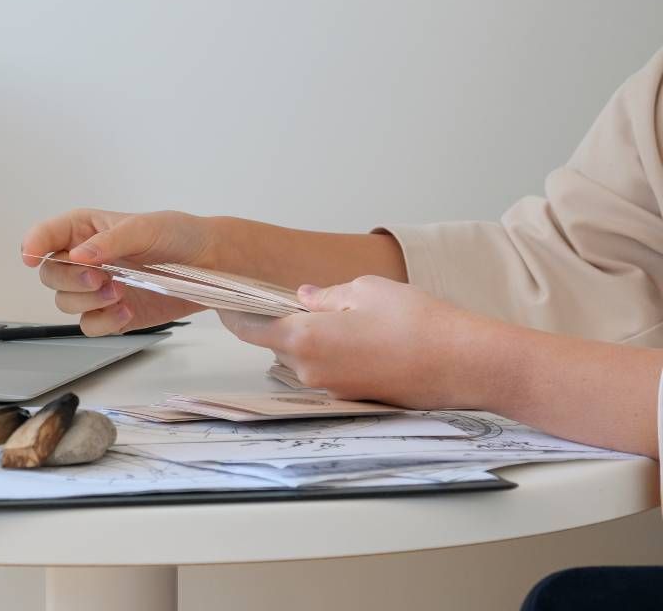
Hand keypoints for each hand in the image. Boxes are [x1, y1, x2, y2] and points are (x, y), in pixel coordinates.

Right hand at [21, 208, 218, 334]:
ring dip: (87, 301)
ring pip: (64, 302)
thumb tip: (80, 255)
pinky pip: (90, 325)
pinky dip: (104, 321)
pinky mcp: (112, 314)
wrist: (209, 265)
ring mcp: (97, 289)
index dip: (33, 244)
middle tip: (98, 278)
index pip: (47, 235)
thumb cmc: (178, 235)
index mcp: (86, 229)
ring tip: (119, 292)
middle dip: (69, 279)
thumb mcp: (146, 228)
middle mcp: (85, 260)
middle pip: (50, 274)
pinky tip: (126, 310)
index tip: (30, 256)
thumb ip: (111, 241)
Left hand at [218, 275, 492, 408]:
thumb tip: (304, 298)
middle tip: (294, 297)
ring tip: (342, 314)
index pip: (249, 328)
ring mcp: (332, 388)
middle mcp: (310, 370)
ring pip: (304, 357)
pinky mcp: (354, 397)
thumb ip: (325, 296)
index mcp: (303, 339)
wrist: (464, 364)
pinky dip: (332, 352)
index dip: (234, 312)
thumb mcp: (365, 290)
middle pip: (277, 342)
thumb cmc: (417, 322)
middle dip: (281, 321)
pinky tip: (361, 336)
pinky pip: (329, 370)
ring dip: (311, 337)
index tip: (224, 299)